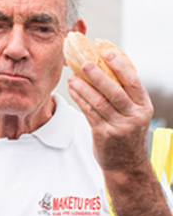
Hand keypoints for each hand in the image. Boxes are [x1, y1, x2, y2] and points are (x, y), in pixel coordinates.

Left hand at [67, 51, 154, 173]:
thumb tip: (107, 67)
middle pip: (114, 92)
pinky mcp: (103, 134)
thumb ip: (125, 94)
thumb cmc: (127, 131)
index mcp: (143, 106)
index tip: (107, 52)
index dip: (120, 66)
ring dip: (83, 87)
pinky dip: (79, 99)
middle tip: (85, 63)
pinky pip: (89, 113)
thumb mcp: (134, 113)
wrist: (126, 163)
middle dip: (98, 76)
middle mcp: (134, 116)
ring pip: (98, 102)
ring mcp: (119, 126)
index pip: (133, 82)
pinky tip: (73, 90)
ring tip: (72, 76)